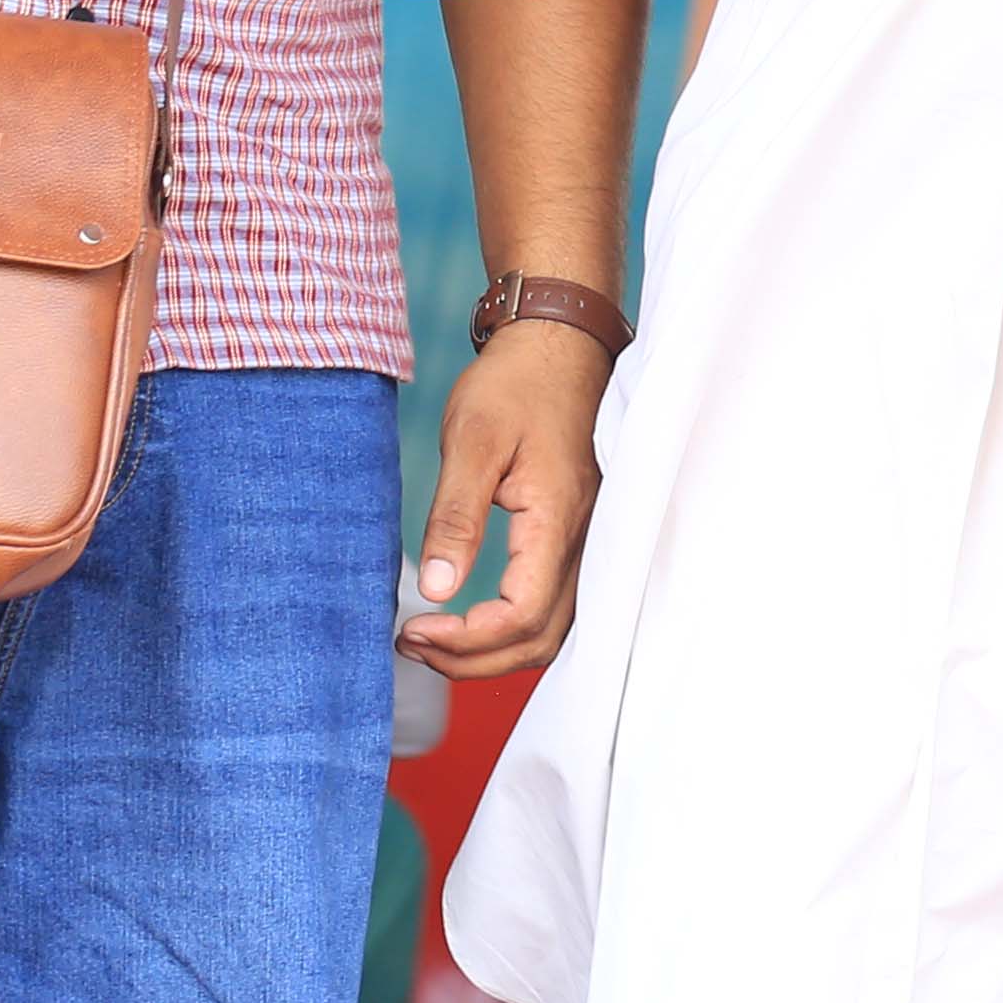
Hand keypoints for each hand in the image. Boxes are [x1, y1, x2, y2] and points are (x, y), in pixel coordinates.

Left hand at [400, 318, 610, 676]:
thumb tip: (435, 591)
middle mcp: (587, 539)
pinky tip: (478, 618)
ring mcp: (590, 538)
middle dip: (475, 659)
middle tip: (413, 643)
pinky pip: (559, 605)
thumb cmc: (515, 385)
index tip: (411, 627)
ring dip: (496, 650)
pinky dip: (517, 628)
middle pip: (541, 639)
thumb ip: (455, 519)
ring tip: (437, 638)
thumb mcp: (472, 442)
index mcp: (558, 519)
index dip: (465, 640)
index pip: (520, 616)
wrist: (559, 344)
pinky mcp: (582, 534)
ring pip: (555, 630)